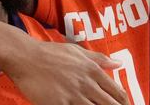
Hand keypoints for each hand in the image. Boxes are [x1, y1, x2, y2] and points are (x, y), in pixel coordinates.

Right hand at [6, 41, 128, 104]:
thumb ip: (99, 58)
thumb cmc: (50, 53)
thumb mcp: (77, 50)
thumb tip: (120, 63)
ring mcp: (73, 95)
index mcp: (93, 70)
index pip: (118, 92)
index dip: (124, 103)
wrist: (25, 57)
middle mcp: (86, 83)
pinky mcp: (59, 104)